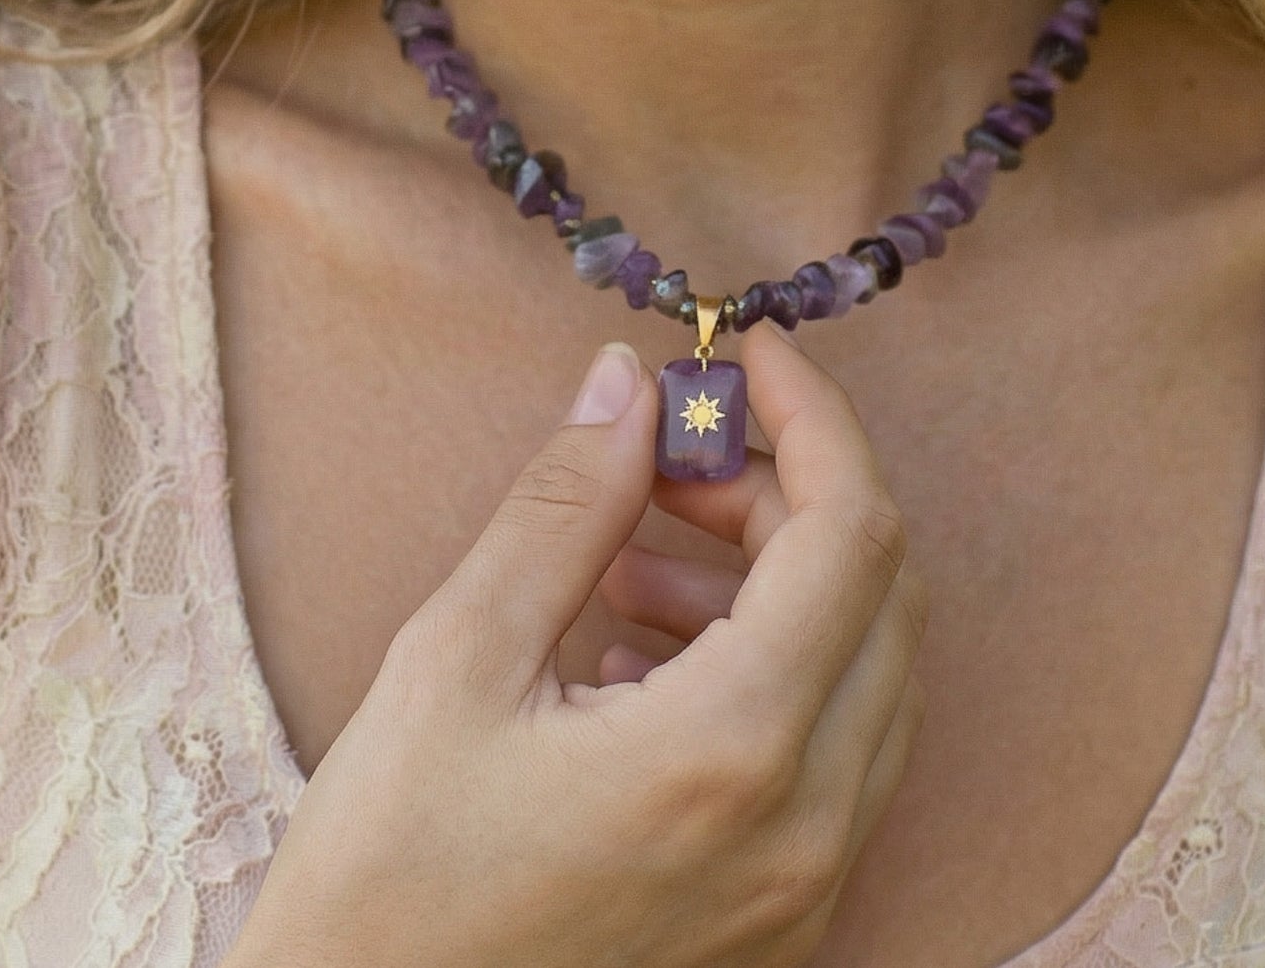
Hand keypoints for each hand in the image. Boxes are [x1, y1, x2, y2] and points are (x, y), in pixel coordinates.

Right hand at [228, 321, 928, 967]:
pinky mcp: (786, 923)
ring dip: (775, 580)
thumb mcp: (458, 662)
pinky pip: (833, 753)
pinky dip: (771, 669)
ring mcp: (809, 889)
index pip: (850, 532)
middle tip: (669, 462)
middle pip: (878, 592)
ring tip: (629, 566)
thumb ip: (563, 505)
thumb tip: (630, 384)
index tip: (745, 353)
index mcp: (735, 751)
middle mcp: (808, 828)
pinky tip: (643, 657)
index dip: (810, 417)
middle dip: (786, 494)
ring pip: (867, 671)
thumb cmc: (387, 881)